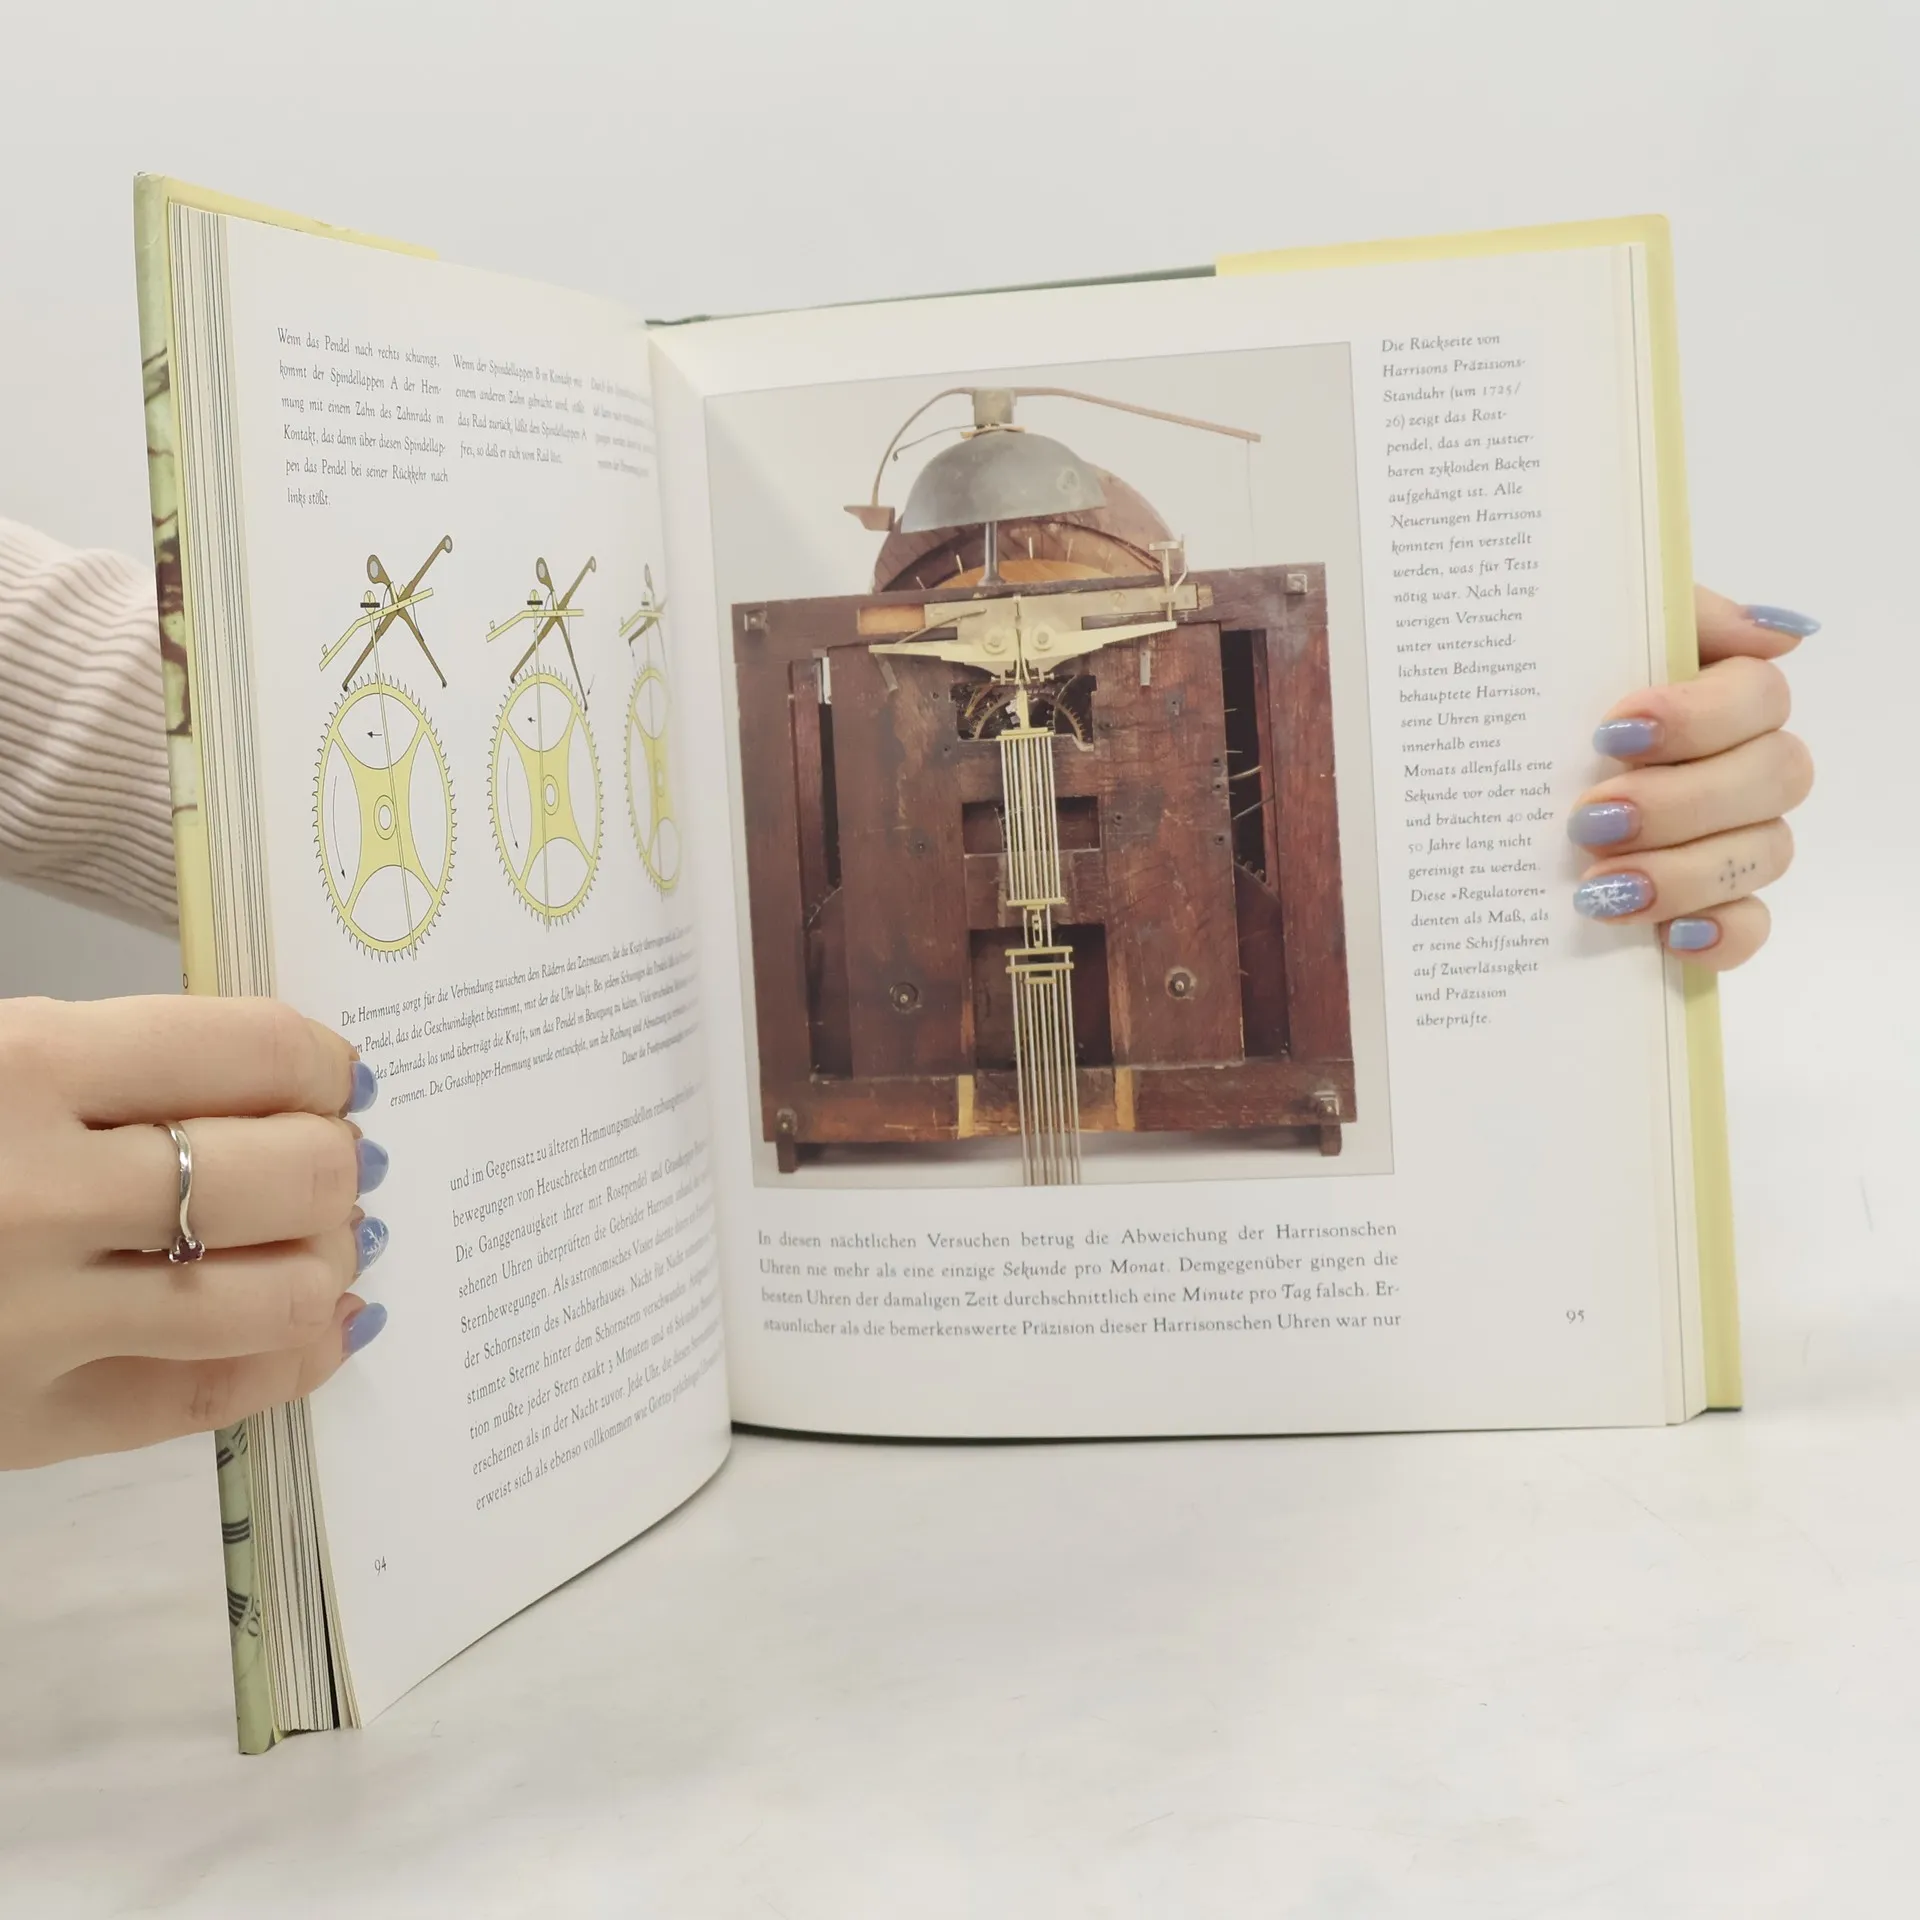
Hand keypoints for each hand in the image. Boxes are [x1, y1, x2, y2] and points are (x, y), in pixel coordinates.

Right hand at [0, 996, 388, 1468]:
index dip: (325, 1063)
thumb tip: (279, 1084)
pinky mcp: (23, 1425)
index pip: (251, 1052)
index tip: (341, 1078)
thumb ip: (108, 1062)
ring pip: (272, 1294)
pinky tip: (324, 1325)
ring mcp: (35, 1322)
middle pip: (287, 1174)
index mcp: (20, 1066)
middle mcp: (39, 1194)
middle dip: (341, 1161)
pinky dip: (294, 1359)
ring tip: (329, 1238)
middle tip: (342, 1158)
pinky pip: (207, 1399)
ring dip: (329, 1260)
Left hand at [1567, 587, 1816, 969]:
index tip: (1611, 733)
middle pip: (1775, 775)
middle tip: (1588, 820)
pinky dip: (1723, 934)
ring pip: (1767, 851)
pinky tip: (1671, 936)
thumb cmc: (1531, 701)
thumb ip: (1667, 614)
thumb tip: (1775, 630)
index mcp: (1714, 695)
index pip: (1759, 695)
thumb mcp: (1575, 635)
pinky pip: (1752, 926)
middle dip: (1682, 801)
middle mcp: (1738, 765)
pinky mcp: (1708, 908)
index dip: (1698, 716)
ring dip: (1685, 871)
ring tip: (1596, 889)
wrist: (1462, 780)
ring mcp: (1730, 839)